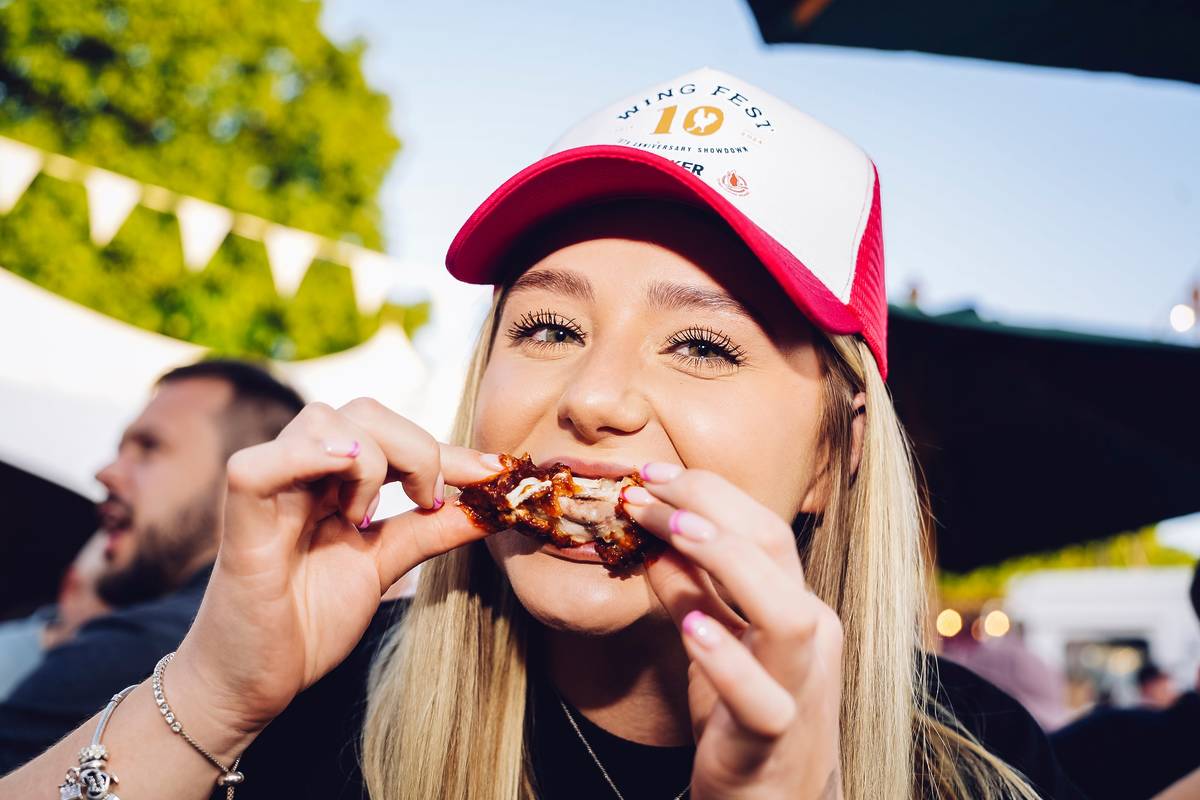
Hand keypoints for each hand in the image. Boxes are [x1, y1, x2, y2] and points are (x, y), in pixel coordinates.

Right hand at [171, 398, 501, 741]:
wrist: (253, 683)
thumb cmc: (308, 621)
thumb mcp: (384, 566)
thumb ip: (430, 532)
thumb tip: (493, 507)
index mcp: (332, 479)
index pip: (395, 435)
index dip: (449, 450)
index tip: (497, 473)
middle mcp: (300, 472)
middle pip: (363, 412)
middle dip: (415, 448)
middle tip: (426, 501)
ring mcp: (269, 492)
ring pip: (323, 421)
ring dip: (367, 461)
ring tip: (365, 518)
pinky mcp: (239, 523)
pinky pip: (257, 465)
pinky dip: (302, 458)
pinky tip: (341, 484)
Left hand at [623, 464, 843, 799]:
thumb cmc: (742, 724)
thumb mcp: (711, 648)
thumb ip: (692, 594)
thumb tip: (656, 540)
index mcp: (796, 607)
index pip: (762, 528)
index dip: (707, 493)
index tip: (649, 474)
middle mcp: (811, 638)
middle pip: (775, 549)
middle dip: (709, 507)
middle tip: (645, 489)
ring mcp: (800, 688)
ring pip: (789, 616)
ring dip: (728, 564)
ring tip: (674, 533)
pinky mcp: (774, 739)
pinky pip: (762, 700)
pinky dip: (728, 661)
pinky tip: (692, 628)